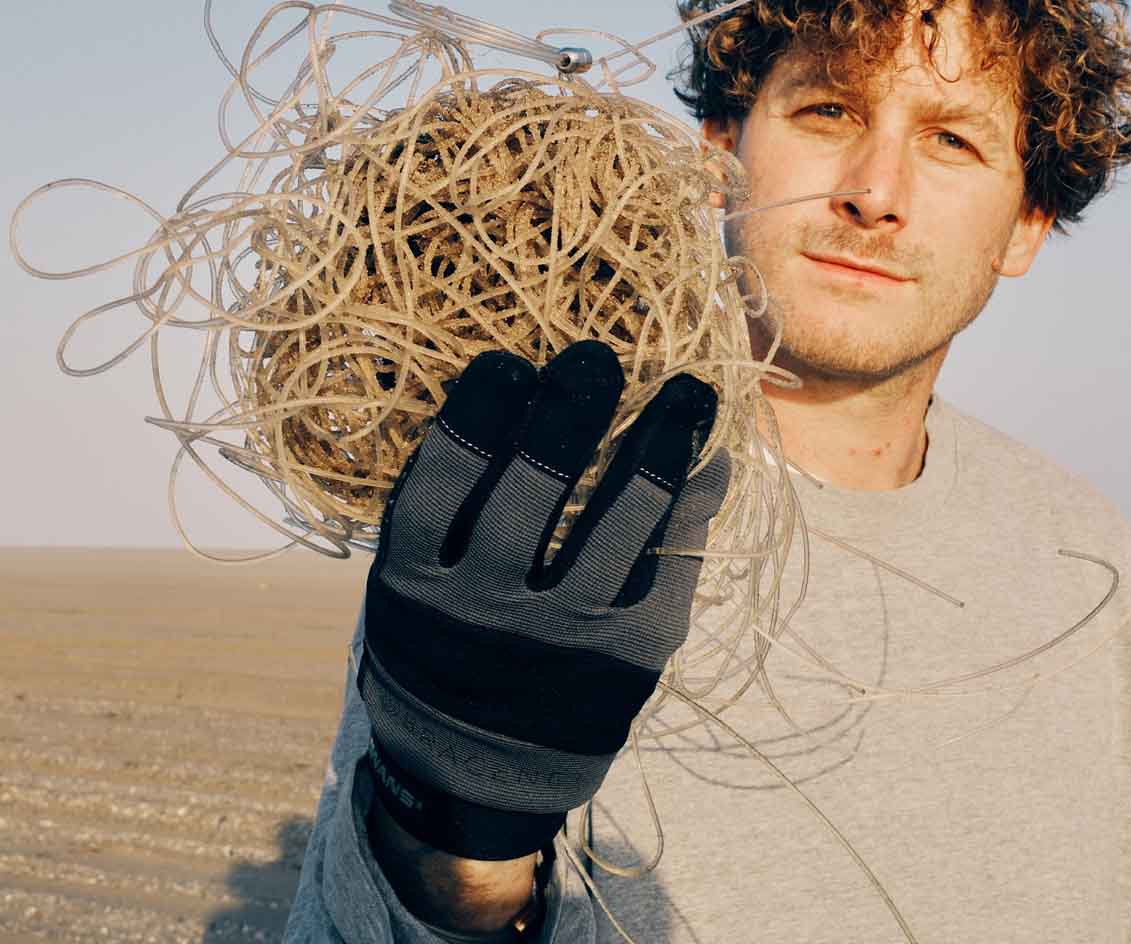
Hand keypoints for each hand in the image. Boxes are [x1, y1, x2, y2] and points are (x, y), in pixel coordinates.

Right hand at [358, 339, 729, 860]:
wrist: (474, 783)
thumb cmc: (438, 657)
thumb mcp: (408, 589)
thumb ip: (440, 514)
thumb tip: (504, 402)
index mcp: (417, 585)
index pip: (447, 474)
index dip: (481, 408)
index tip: (509, 364)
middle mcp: (487, 609)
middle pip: (536, 482)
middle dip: (573, 406)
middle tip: (596, 357)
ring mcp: (563, 638)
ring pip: (621, 519)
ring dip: (660, 442)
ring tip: (688, 391)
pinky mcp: (628, 661)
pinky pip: (671, 566)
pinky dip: (695, 506)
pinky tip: (710, 462)